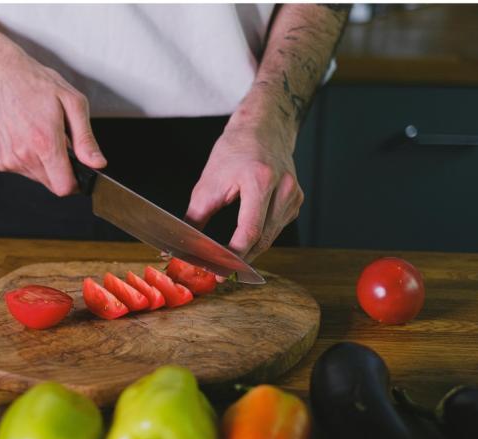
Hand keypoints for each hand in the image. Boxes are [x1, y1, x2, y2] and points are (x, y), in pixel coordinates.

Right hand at [0, 32, 105, 195]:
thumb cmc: (33, 83)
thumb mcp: (71, 102)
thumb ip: (86, 138)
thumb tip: (97, 163)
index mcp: (44, 142)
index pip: (64, 187)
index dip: (76, 182)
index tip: (78, 169)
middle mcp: (24, 154)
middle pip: (52, 184)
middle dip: (60, 169)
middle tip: (58, 142)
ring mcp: (8, 159)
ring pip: (36, 178)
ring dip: (43, 163)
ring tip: (38, 134)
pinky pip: (20, 170)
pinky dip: (27, 159)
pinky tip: (24, 136)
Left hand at [185, 120, 302, 262]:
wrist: (263, 127)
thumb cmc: (234, 150)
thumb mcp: (208, 183)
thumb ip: (195, 218)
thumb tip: (181, 246)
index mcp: (259, 180)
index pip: (249, 231)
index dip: (234, 256)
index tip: (218, 271)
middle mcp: (282, 188)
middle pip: (262, 239)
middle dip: (240, 259)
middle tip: (219, 272)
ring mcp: (293, 194)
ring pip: (270, 237)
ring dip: (250, 251)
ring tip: (228, 260)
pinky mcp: (296, 200)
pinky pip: (276, 228)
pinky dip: (260, 237)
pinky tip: (245, 240)